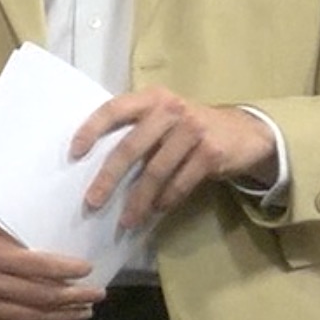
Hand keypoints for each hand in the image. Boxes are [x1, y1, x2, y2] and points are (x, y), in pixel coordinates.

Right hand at [0, 197, 103, 319]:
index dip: (67, 271)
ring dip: (60, 318)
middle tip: (97, 296)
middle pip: (39, 297)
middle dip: (73, 299)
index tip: (88, 269)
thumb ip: (12, 240)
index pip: (39, 268)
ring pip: (28, 317)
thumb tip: (48, 252)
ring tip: (83, 314)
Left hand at [74, 90, 274, 232]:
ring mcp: (193, 130)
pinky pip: (180, 183)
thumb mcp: (165, 118)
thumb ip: (137, 130)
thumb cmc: (191, 128)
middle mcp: (171, 109)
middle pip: (131, 147)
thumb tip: (96, 165)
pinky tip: (157, 211)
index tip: (74, 153)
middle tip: (92, 202)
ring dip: (138, 201)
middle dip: (108, 178)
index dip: (92, 129)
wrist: (245, 132)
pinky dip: (166, 200)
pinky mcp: (211, 152)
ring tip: (126, 221)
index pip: (114, 108)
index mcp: (152, 98)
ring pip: (155, 171)